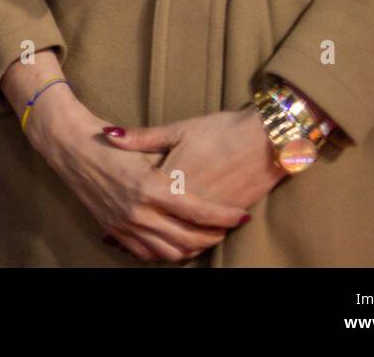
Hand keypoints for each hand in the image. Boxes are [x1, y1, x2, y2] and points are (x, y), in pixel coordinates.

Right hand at [24, 90, 251, 261]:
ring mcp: (125, 224)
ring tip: (205, 236)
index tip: (240, 215)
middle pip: (189, 239)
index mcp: (150, 186)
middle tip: (226, 227)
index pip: (199, 212)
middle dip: (213, 236)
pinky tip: (175, 241)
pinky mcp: (113, 229)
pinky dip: (166, 252)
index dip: (224, 217)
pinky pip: (146, 253)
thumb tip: (204, 169)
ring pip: (170, 252)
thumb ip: (171, 161)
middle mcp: (138, 211)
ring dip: (192, 248)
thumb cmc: (106, 137)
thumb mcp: (140, 143)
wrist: (68, 144)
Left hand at [101, 107, 284, 255]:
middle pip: (161, 229)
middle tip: (129, 233)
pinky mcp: (229, 219)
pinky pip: (205, 238)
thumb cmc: (221, 130)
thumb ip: (142, 138)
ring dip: (169, 244)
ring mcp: (211, 215)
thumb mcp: (178, 129)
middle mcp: (189, 204)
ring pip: (184, 241)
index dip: (128, 209)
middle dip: (146, 233)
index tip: (115, 211)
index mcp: (170, 182)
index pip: (142, 202)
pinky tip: (185, 237)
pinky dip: (193, 242)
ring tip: (155, 239)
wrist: (266, 139)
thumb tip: (108, 134)